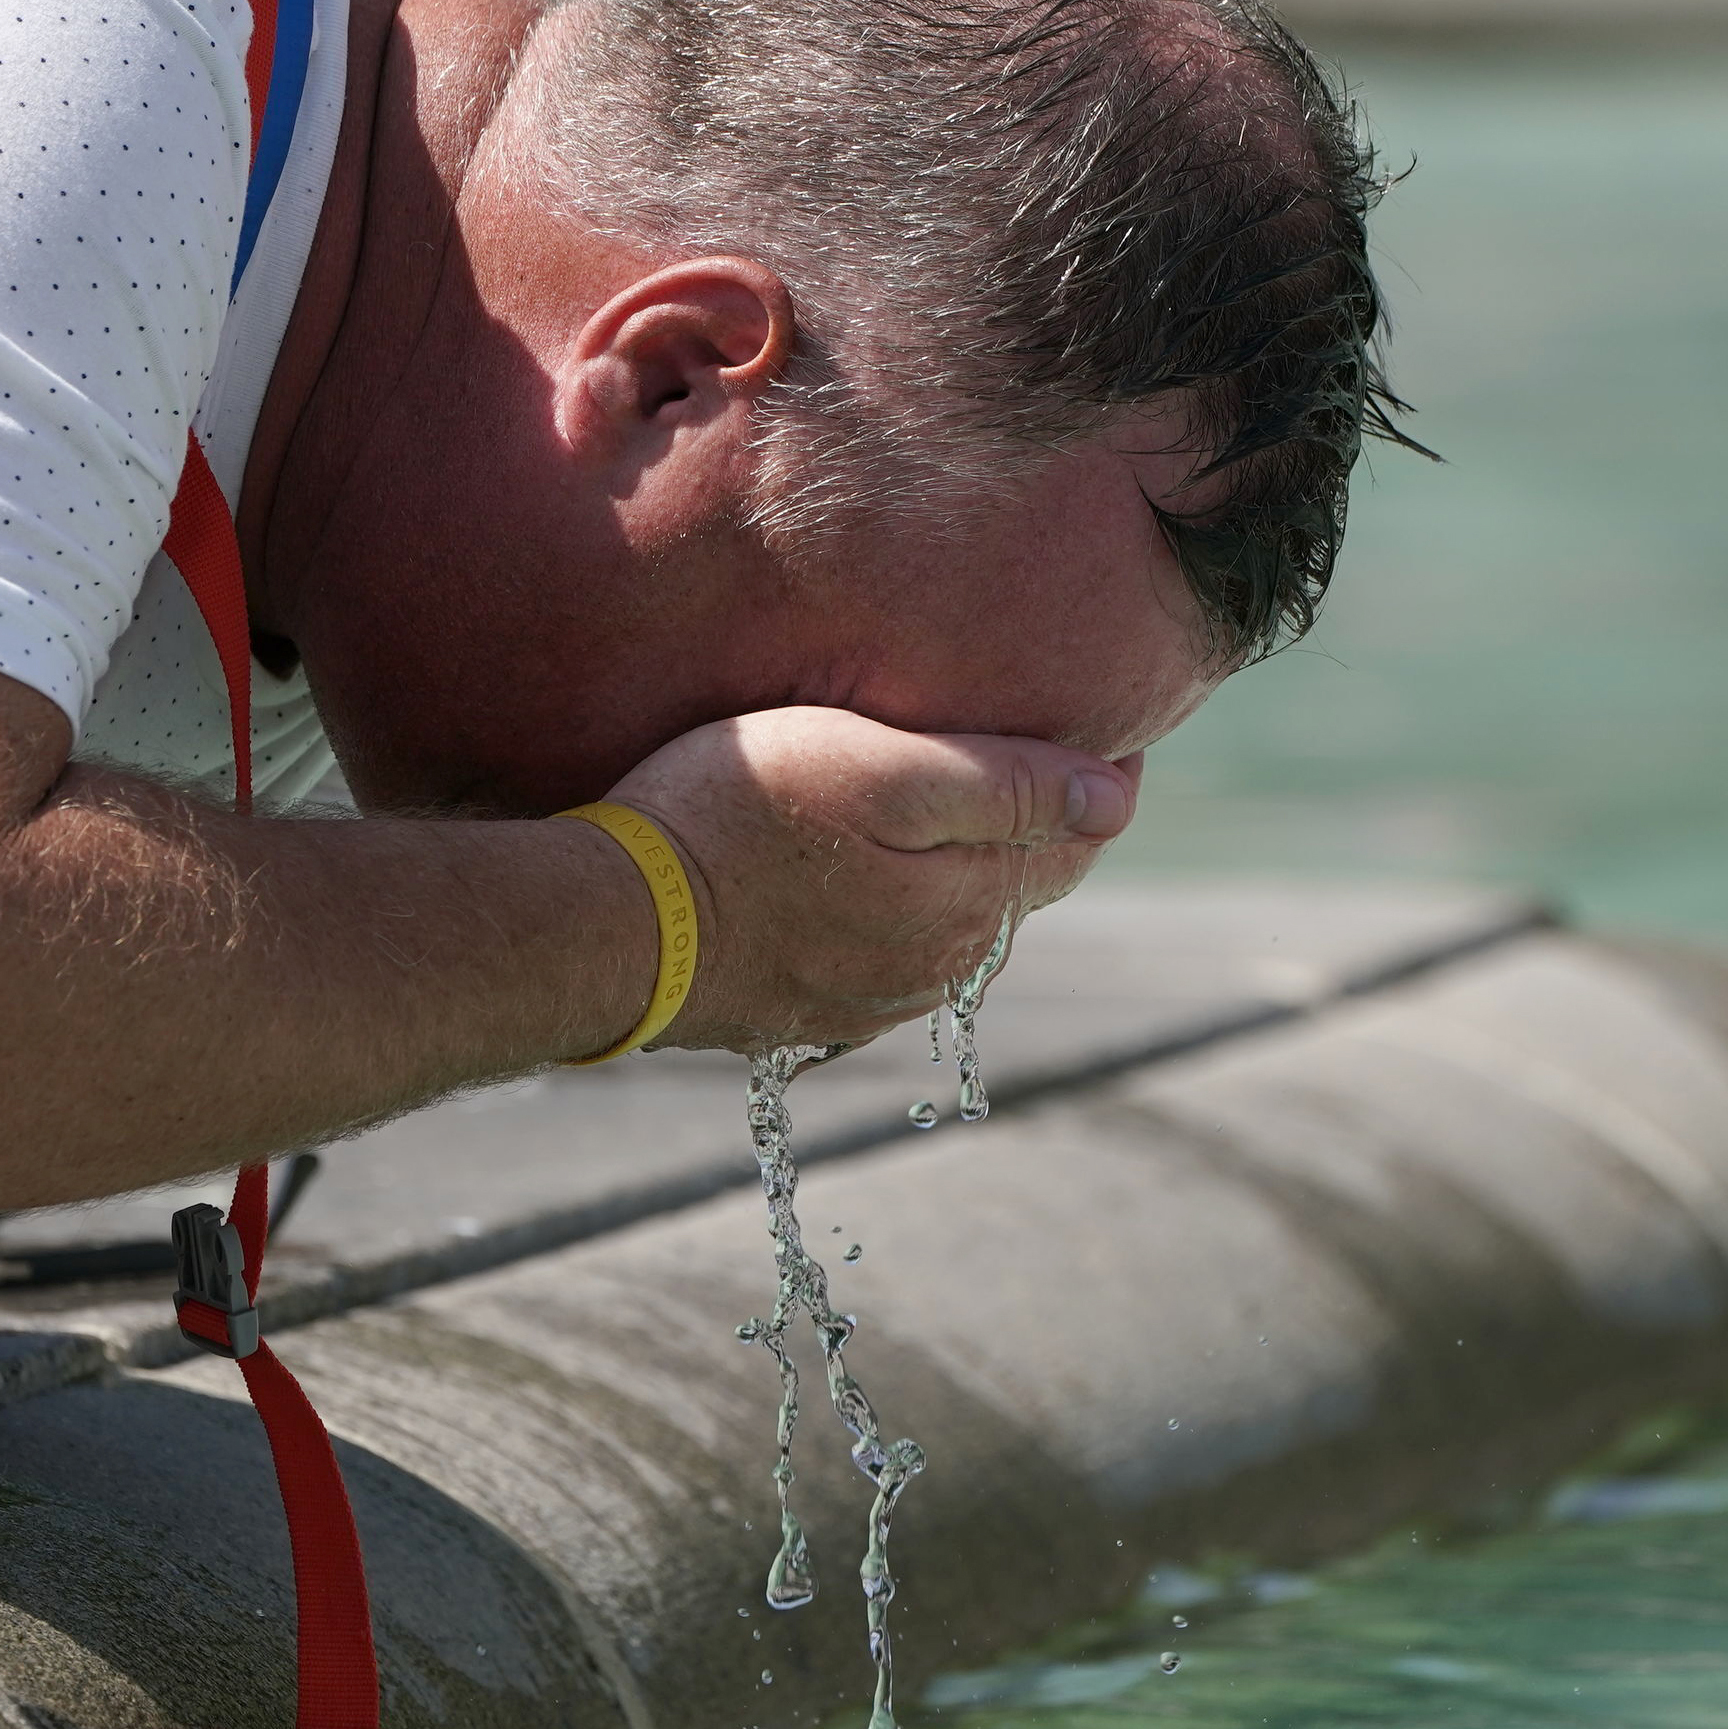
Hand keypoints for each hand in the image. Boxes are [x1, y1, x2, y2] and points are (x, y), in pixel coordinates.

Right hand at [606, 706, 1135, 1053]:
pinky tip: (863, 873)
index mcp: (970, 905)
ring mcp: (867, 1000)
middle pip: (1016, 883)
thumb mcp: (878, 770)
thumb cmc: (736, 820)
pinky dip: (895, 909)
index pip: (1075, 840)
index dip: (1095, 775)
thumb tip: (1119, 798)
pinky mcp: (804, 1011)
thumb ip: (1004, 784)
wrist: (608, 926)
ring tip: (941, 799)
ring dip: (961, 867)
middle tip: (1025, 744)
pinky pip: (882, 956)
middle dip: (1032, 821)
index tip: (1101, 717)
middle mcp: (935, 969)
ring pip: (951, 923)